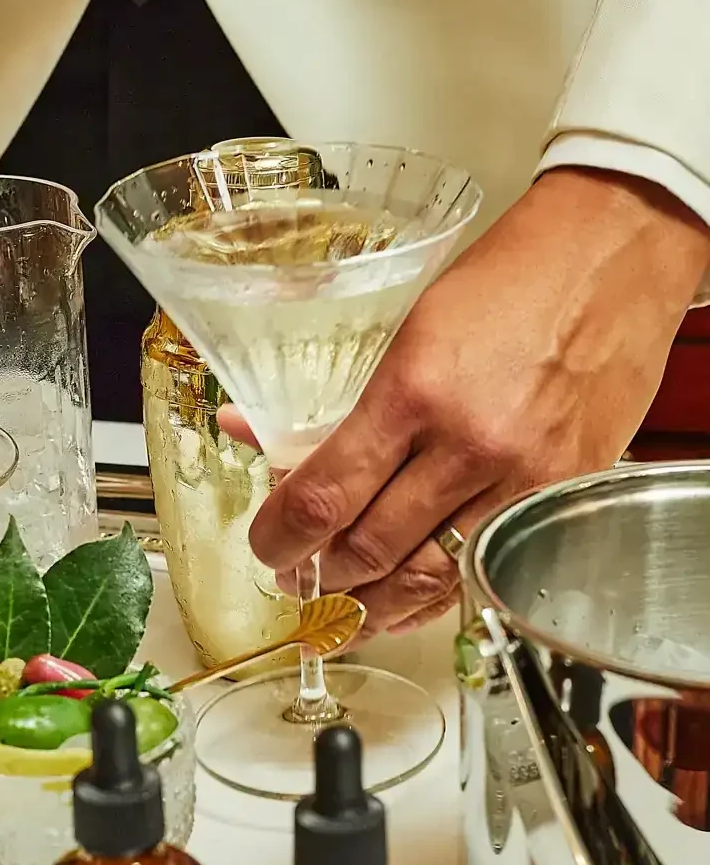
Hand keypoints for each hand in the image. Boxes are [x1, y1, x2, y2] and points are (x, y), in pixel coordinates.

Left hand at [241, 169, 709, 636]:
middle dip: (319, 577)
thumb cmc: (508, 280)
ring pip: (429, 578)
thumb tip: (253, 432)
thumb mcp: (405, 326)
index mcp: (414, 391)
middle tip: (296, 577)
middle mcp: (469, 445)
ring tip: (340, 609)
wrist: (612, 255)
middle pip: (370, 550)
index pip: (326, 496)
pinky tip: (406, 600)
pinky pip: (485, 570)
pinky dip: (436, 596)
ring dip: (374, 605)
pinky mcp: (562, 494)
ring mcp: (522, 478)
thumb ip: (337, 397)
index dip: (280, 538)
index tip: (265, 546)